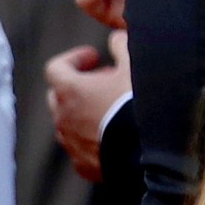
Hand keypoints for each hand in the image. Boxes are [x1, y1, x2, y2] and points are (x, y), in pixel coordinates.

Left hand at [46, 30, 129, 182]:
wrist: (149, 153)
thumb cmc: (138, 105)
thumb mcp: (135, 66)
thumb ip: (122, 46)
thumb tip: (117, 39)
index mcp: (70, 91)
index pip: (55, 68)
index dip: (75, 58)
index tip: (95, 57)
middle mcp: (63, 118)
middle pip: (58, 95)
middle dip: (79, 85)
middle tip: (106, 82)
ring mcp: (71, 144)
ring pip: (67, 122)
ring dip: (83, 112)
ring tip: (111, 109)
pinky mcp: (82, 165)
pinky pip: (80, 146)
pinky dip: (91, 137)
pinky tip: (114, 134)